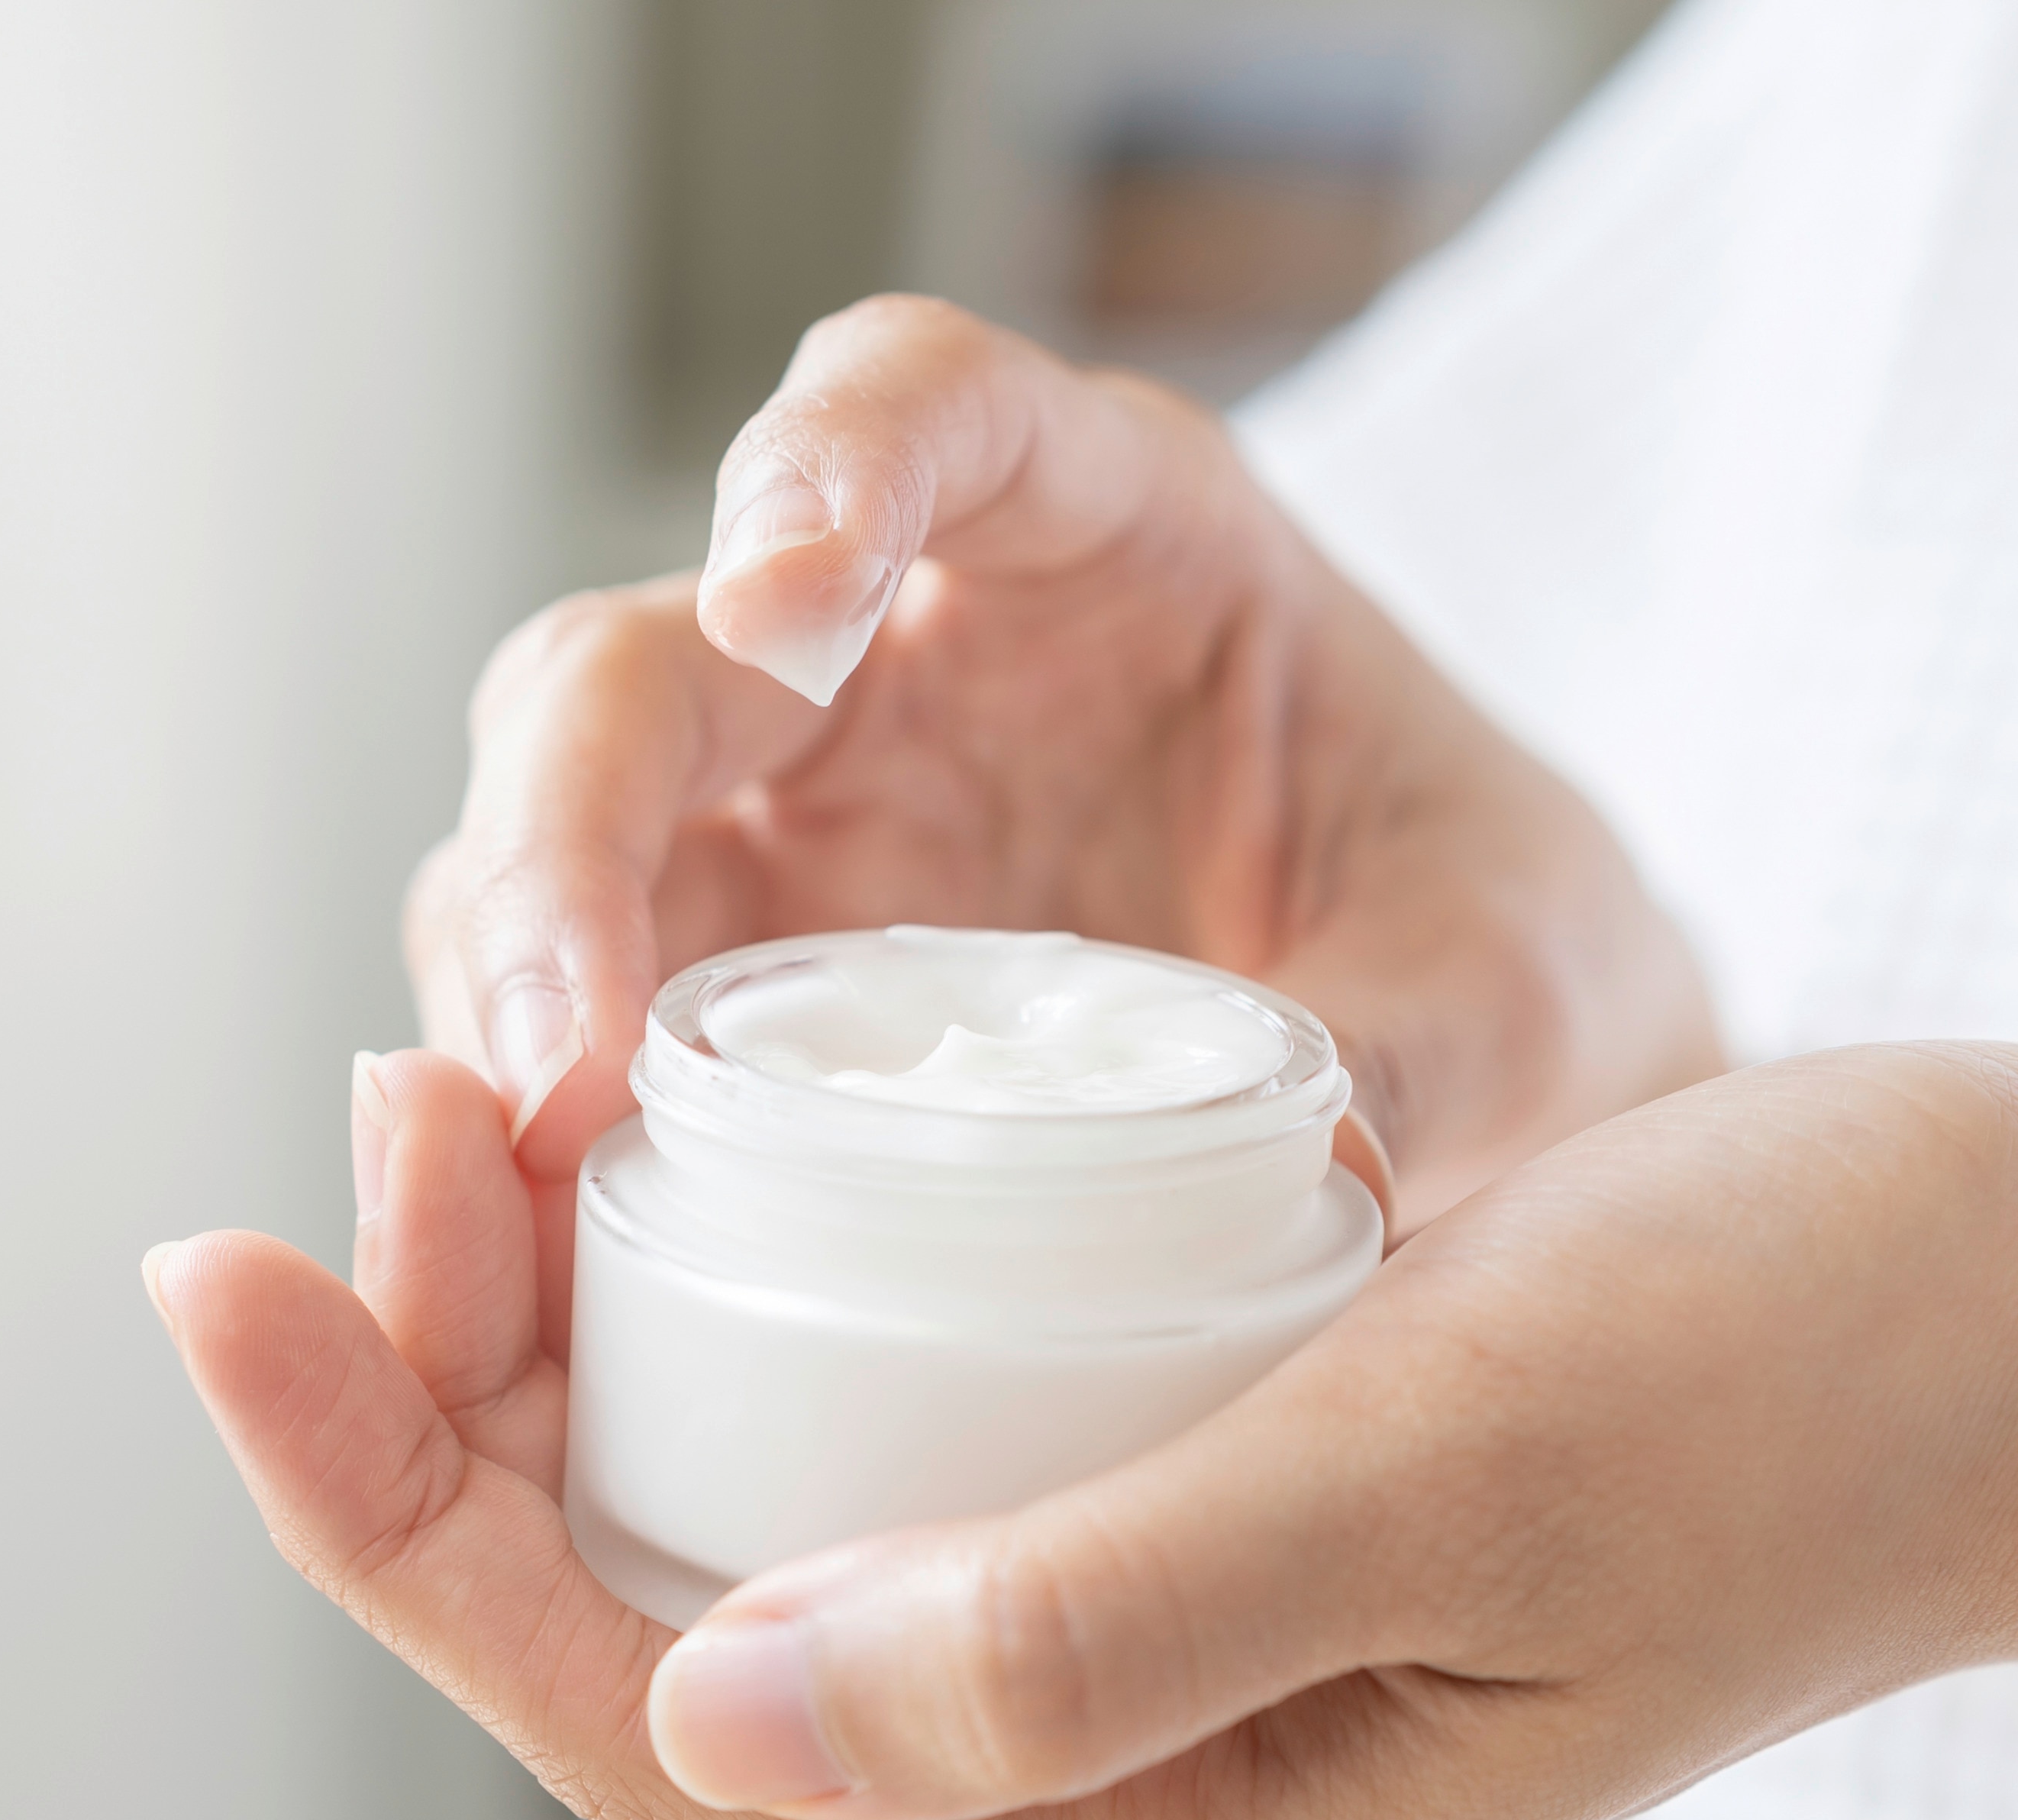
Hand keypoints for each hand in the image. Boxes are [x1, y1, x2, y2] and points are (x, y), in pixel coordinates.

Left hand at [148, 1041, 2017, 1819]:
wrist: (1989, 1300)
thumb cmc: (1793, 1370)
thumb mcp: (1460, 1475)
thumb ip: (1101, 1621)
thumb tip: (721, 1714)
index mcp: (1154, 1814)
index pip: (657, 1710)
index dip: (401, 1505)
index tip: (234, 1279)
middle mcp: (1104, 1744)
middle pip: (656, 1611)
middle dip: (442, 1401)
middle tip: (348, 1143)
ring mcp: (1131, 1605)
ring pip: (748, 1507)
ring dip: (566, 1339)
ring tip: (453, 1121)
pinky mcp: (1172, 1470)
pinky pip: (870, 1421)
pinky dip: (732, 1299)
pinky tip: (664, 1161)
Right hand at [406, 295, 1718, 1350]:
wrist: (1478, 1057)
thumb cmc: (1496, 953)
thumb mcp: (1504, 988)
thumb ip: (1414, 1051)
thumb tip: (1307, 1170)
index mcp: (1117, 547)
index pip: (921, 407)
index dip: (823, 463)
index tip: (783, 593)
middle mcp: (913, 662)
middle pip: (646, 661)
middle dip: (565, 823)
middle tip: (570, 1037)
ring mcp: (819, 826)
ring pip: (562, 835)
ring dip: (513, 978)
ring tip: (539, 1150)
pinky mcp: (771, 978)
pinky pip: (598, 1002)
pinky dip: (551, 1097)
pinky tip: (566, 1214)